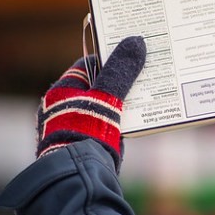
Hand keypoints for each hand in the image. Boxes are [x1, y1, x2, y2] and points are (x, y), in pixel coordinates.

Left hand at [36, 36, 146, 169]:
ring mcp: (75, 125)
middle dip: (122, 80)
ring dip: (126, 100)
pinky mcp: (87, 141)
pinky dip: (124, 119)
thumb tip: (136, 41)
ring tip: (152, 93)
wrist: (79, 173)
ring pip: (105, 105)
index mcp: (62, 90)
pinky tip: (143, 118)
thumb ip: (121, 70)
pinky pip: (108, 123)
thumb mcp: (107, 95)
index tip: (131, 54)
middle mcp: (64, 107)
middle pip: (99, 85)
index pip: (87, 65)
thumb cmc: (87, 130)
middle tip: (147, 71)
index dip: (110, 57)